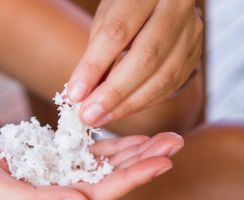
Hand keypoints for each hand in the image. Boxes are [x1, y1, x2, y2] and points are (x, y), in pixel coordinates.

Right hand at [0, 132, 182, 199]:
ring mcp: (55, 175)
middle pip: (109, 179)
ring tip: (161, 137)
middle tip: (173, 142)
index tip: (160, 163)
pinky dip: (106, 143)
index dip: (130, 180)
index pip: (98, 195)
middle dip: (141, 163)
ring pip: (101, 165)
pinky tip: (127, 136)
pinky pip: (83, 151)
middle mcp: (57, 193)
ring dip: (131, 152)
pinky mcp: (49, 159)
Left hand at [67, 0, 202, 126]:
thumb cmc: (127, 6)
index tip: (75, 94)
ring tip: (100, 118)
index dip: (94, 66)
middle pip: (145, 58)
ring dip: (127, 104)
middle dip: (113, 93)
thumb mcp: (107, 16)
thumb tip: (83, 93)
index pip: (117, 32)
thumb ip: (98, 50)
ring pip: (162, 77)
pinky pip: (170, 86)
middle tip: (88, 114)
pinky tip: (121, 110)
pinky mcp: (195, 53)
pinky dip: (143, 102)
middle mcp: (176, 8)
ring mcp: (191, 32)